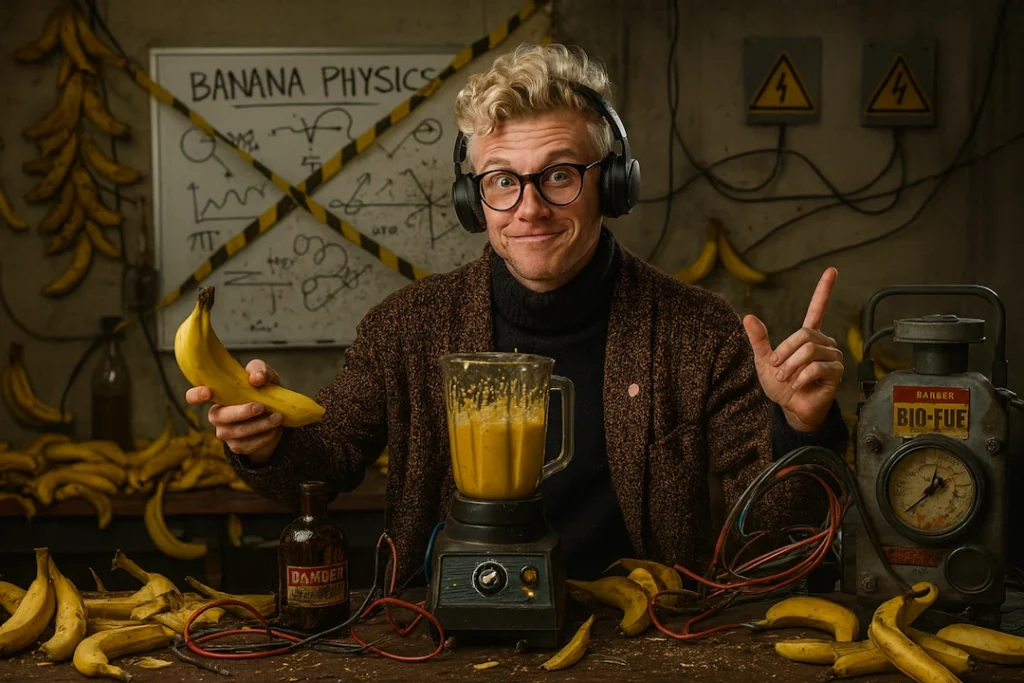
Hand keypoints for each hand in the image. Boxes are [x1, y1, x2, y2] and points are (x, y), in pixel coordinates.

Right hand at [185, 359, 283, 460]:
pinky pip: (247, 445)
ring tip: (277, 417)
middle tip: (261, 406)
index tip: (207, 393)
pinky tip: (275, 430)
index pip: (195, 395)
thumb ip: (259, 370)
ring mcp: (225, 432)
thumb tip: (256, 379)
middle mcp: (216, 415)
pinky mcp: (237, 446)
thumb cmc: (263, 390)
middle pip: (220, 416)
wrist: (278, 415)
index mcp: (217, 395)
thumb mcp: (263, 375)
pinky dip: (264, 437)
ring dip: (259, 425)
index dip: (196, 395)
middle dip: (241, 412)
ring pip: (236, 432)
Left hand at [743, 267, 843, 431]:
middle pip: (804, 335)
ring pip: (809, 351)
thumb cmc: (780, 385)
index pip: (818, 308)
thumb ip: (758, 339)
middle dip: (785, 353)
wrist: (790, 408)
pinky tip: (797, 386)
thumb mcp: (764, 361)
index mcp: (807, 336)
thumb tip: (747, 316)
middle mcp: (823, 342)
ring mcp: (832, 356)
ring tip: (786, 380)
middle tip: (777, 370)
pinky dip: (801, 378)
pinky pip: (816, 368)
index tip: (832, 270)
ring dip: (791, 367)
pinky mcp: (836, 372)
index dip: (824, 290)